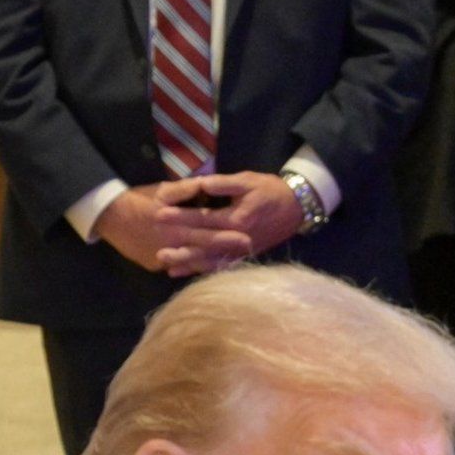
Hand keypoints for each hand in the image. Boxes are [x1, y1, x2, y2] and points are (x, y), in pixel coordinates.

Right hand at [92, 181, 252, 274]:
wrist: (107, 216)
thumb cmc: (137, 200)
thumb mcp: (160, 190)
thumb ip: (184, 189)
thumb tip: (205, 184)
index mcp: (176, 223)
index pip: (206, 229)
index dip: (227, 232)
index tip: (247, 235)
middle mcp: (172, 242)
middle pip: (203, 248)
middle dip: (225, 250)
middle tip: (247, 251)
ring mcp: (162, 257)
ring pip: (191, 262)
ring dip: (211, 262)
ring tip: (231, 262)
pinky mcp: (154, 265)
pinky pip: (176, 267)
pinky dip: (191, 268)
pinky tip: (206, 268)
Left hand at [153, 171, 303, 276]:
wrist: (296, 207)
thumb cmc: (270, 190)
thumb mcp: (248, 180)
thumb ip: (224, 183)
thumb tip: (201, 183)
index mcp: (238, 219)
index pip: (204, 219)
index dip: (181, 216)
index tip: (160, 214)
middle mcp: (239, 240)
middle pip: (205, 245)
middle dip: (180, 247)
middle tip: (158, 249)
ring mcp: (242, 251)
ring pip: (212, 261)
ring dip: (189, 265)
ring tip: (167, 266)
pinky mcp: (244, 255)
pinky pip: (221, 266)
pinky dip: (203, 270)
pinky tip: (185, 274)